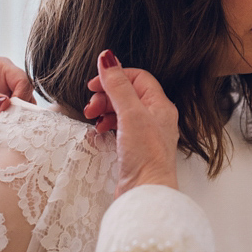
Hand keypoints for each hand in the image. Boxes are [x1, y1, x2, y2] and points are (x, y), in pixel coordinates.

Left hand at [0, 56, 34, 124]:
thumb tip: (6, 104)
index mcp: (1, 67)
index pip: (22, 80)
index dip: (22, 94)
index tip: (14, 108)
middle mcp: (5, 82)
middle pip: (25, 95)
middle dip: (22, 108)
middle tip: (14, 121)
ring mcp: (0, 98)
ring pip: (18, 110)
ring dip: (15, 119)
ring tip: (9, 128)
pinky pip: (7, 120)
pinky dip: (7, 126)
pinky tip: (2, 132)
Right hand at [84, 50, 178, 197]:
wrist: (146, 193)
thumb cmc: (146, 156)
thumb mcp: (130, 114)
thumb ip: (118, 85)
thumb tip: (107, 57)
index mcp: (160, 105)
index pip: (138, 77)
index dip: (115, 76)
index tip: (94, 83)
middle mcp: (156, 118)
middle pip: (128, 93)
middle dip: (106, 95)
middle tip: (90, 105)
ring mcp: (146, 134)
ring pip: (122, 111)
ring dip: (104, 110)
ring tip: (92, 118)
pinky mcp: (136, 150)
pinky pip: (119, 128)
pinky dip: (107, 125)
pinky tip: (99, 131)